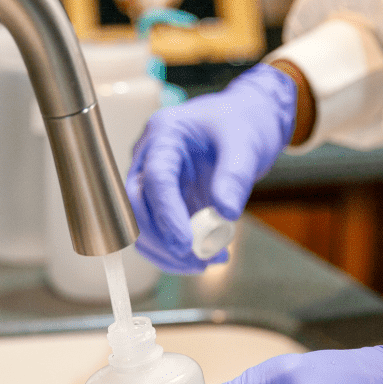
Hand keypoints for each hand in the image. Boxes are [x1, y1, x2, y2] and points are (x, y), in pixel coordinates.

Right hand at [126, 63, 296, 273]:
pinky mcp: (163, 200)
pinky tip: (206, 258)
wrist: (246, 120)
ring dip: (167, 252)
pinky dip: (175, 252)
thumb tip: (226, 214)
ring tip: (207, 262)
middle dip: (162, 239)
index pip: (155, 179)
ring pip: (140, 224)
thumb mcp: (246, 144)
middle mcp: (149, 157)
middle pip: (136, 205)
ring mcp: (152, 180)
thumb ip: (235, 176)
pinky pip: (157, 232)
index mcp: (164, 134)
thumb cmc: (243, 123)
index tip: (186, 245)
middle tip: (197, 261)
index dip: (167, 214)